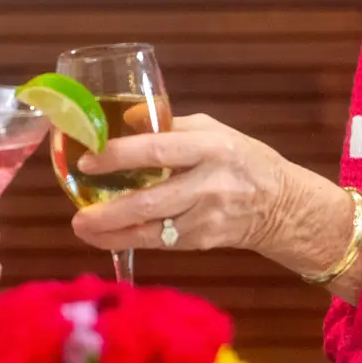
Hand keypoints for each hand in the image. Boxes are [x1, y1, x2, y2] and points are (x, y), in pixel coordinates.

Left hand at [68, 114, 299, 255]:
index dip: (120, 156)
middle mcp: (210, 183)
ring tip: (82, 228)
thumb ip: (170, 126)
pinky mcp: (204, 241)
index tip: (88, 160)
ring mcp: (207, 217)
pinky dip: (130, 240)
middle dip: (111, 209)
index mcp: (211, 147)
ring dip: (113, 232)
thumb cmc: (242, 159)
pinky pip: (160, 242)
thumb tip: (122, 120)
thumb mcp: (214, 130)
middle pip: (153, 199)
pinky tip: (106, 238)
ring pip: (153, 230)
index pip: (159, 150)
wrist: (282, 205)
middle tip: (79, 212)